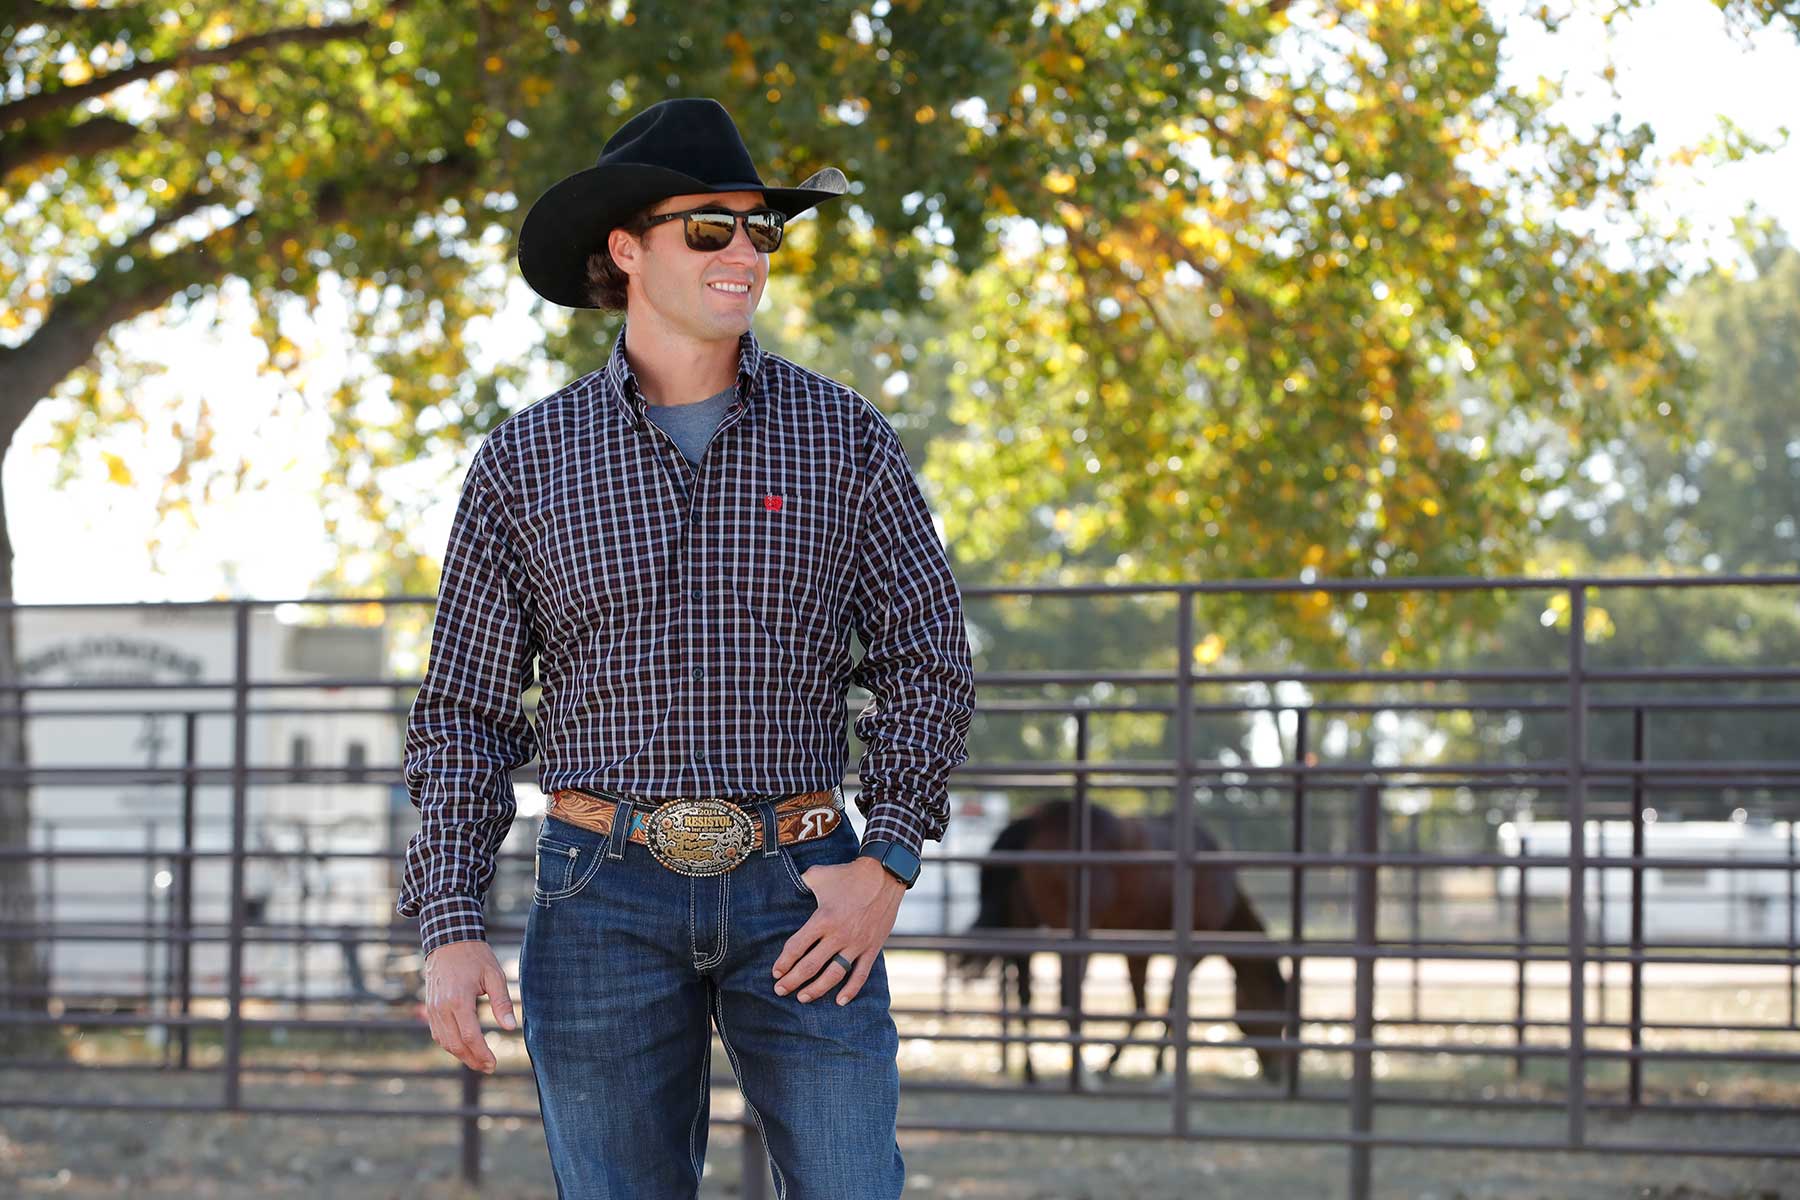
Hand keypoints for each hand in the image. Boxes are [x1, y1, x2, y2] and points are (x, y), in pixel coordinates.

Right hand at [422, 939, 516, 1072]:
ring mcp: (432, 1009)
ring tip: (479, 1062)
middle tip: (489, 1067)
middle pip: (455, 1044)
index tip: (494, 1063)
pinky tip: (464, 1048)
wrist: (448, 940)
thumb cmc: (475, 957)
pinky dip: (450, 1045)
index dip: (482, 1053)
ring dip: (461, 1055)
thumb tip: (511, 1028)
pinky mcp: (429, 1008)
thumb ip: (502, 1003)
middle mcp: (442, 1007)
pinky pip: (437, 1034)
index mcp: (459, 1000)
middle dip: (473, 1060)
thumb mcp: (494, 975)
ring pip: (444, 1042)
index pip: (470, 1036)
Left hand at [772, 856, 905, 1005]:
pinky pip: (861, 974)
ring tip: (803, 998)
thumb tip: (788, 885)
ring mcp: (857, 944)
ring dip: (816, 989)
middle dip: (792, 981)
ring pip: (833, 975)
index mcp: (823, 919)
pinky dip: (851, 990)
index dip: (784, 962)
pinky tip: (840, 1001)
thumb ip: (801, 883)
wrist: (884, 874)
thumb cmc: (847, 875)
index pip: (797, 947)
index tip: (776, 972)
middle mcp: (838, 935)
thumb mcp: (818, 875)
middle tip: (780, 990)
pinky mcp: (872, 948)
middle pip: (811, 966)